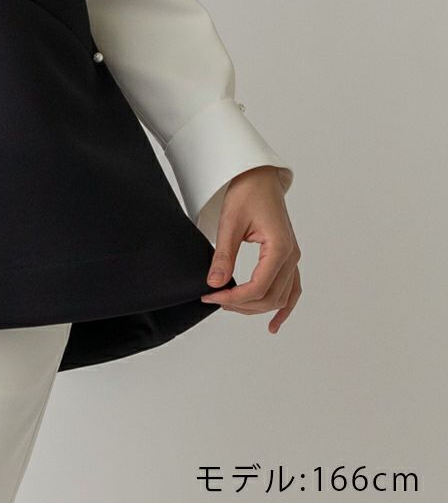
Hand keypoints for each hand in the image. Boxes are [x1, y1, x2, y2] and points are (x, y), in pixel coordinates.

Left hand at [200, 165, 301, 332]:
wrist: (260, 178)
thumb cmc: (246, 193)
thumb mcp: (230, 222)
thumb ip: (224, 255)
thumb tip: (214, 283)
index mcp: (279, 247)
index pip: (258, 286)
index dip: (233, 297)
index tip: (210, 295)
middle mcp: (291, 256)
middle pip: (270, 296)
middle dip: (241, 304)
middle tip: (213, 299)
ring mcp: (293, 258)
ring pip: (281, 297)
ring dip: (256, 307)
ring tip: (230, 306)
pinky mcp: (289, 258)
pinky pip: (292, 290)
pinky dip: (283, 308)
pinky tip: (273, 324)